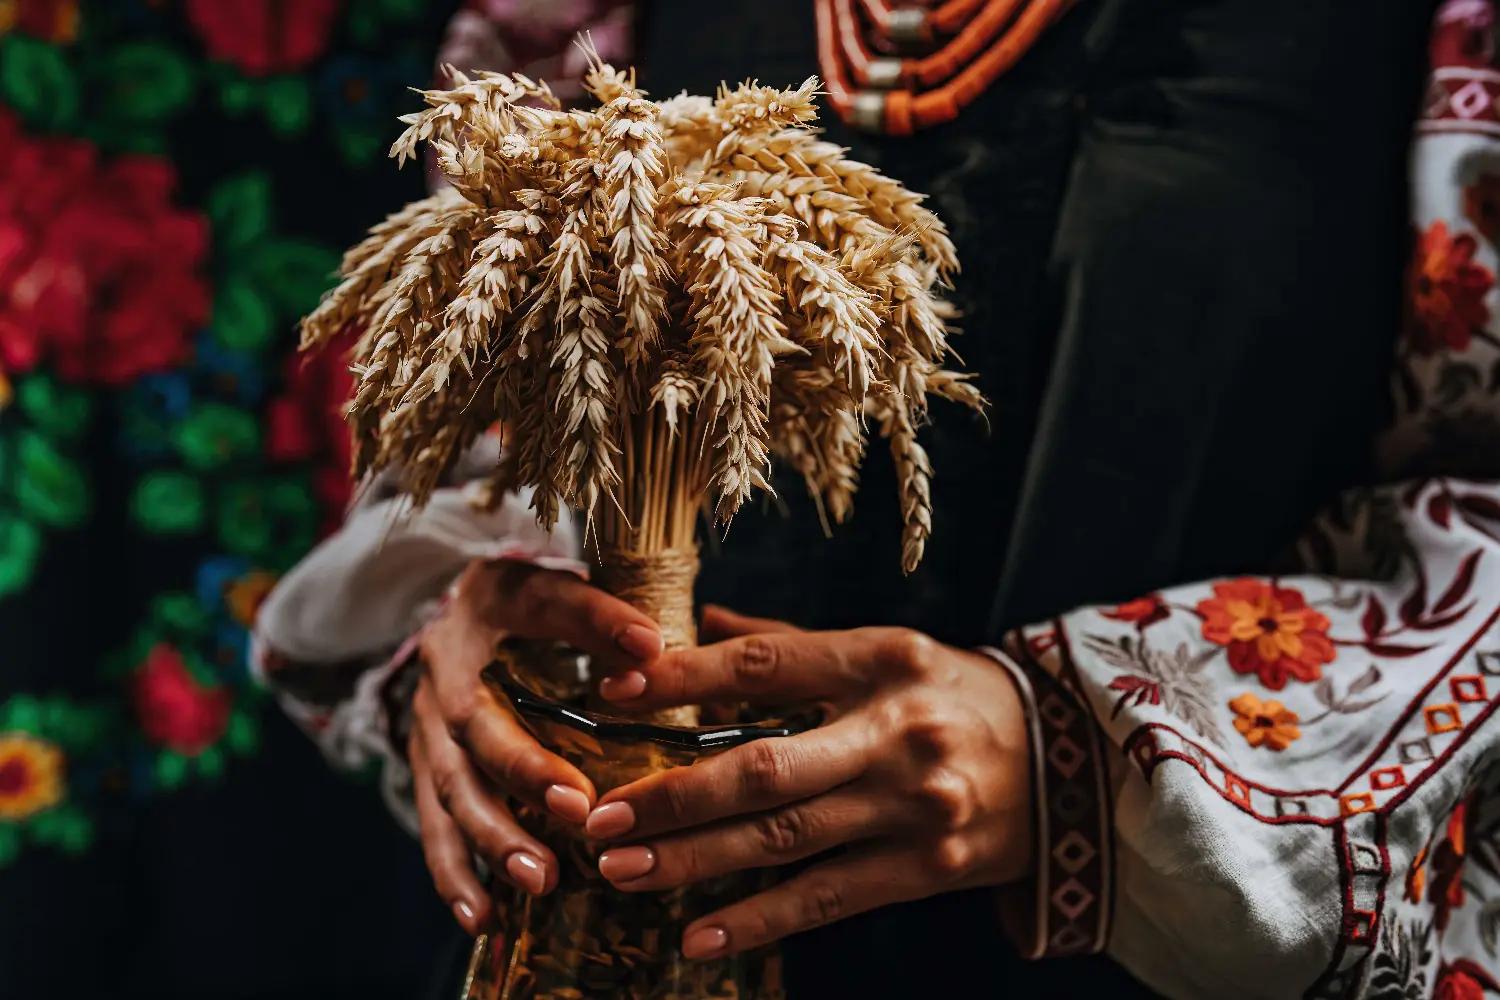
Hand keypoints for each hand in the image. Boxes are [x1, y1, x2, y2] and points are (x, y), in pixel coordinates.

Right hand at [409, 557, 665, 933]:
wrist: (455, 621)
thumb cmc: (528, 610)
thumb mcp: (563, 591)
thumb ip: (605, 616)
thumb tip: (655, 650)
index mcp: (491, 601)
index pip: (545, 603)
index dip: (594, 623)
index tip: (648, 646)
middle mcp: (448, 668)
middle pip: (477, 723)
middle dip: (525, 769)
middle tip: (579, 806)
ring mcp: (427, 725)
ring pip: (451, 787)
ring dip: (494, 836)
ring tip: (541, 878)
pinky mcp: (424, 770)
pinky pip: (434, 827)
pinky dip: (455, 875)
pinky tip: (483, 918)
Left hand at [586, 606, 1032, 960]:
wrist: (1070, 760)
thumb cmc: (957, 695)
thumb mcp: (890, 650)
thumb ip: (792, 642)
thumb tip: (702, 618)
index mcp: (881, 660)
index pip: (766, 666)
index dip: (686, 678)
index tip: (615, 690)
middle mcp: (896, 731)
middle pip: (765, 768)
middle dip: (672, 796)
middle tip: (599, 818)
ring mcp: (913, 805)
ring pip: (784, 840)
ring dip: (695, 861)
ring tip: (622, 873)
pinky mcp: (928, 868)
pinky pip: (828, 899)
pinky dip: (759, 920)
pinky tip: (698, 936)